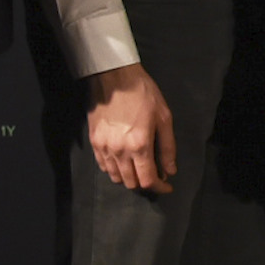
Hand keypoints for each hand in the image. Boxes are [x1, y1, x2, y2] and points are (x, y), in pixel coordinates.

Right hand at [84, 65, 176, 193]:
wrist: (114, 77)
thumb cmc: (144, 94)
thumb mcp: (164, 118)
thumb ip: (168, 148)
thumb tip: (170, 171)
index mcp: (139, 146)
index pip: (148, 180)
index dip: (159, 187)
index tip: (167, 186)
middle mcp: (119, 151)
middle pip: (131, 182)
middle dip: (145, 183)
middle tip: (155, 176)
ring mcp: (104, 148)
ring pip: (116, 177)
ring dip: (129, 178)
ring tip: (139, 169)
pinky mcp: (94, 142)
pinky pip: (103, 166)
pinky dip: (114, 170)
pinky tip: (123, 163)